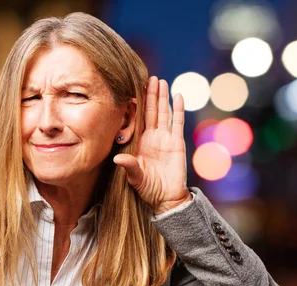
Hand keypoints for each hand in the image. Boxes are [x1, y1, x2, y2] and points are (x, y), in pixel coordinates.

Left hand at [114, 76, 191, 214]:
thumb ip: (129, 166)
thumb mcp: (135, 178)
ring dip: (162, 97)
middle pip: (150, 111)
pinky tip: (178, 95)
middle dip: (149, 94)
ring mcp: (165, 139)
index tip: (131, 88)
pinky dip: (178, 109)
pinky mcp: (177, 142)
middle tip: (148, 76)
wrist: (166, 198)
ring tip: (161, 81)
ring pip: (163, 113)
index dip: (135, 104)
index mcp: (138, 142)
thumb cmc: (148, 189)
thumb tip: (118, 158)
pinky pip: (177, 123)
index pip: (136, 119)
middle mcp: (151, 137)